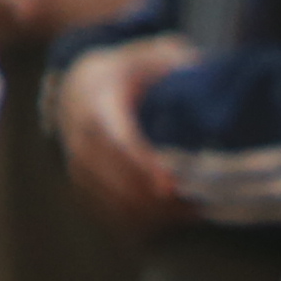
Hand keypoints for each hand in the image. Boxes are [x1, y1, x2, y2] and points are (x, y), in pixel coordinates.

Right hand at [50, 40, 193, 227]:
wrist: (77, 87)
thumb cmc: (125, 73)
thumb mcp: (146, 57)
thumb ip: (172, 60)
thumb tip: (203, 68)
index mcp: (98, 106)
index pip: (117, 142)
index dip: (142, 167)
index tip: (169, 187)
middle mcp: (81, 139)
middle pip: (116, 180)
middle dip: (155, 200)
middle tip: (195, 206)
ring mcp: (78, 165)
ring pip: (111, 202)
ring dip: (150, 215)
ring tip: (190, 214)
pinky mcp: (82, 185)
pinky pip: (107, 212)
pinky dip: (138, 223)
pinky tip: (170, 221)